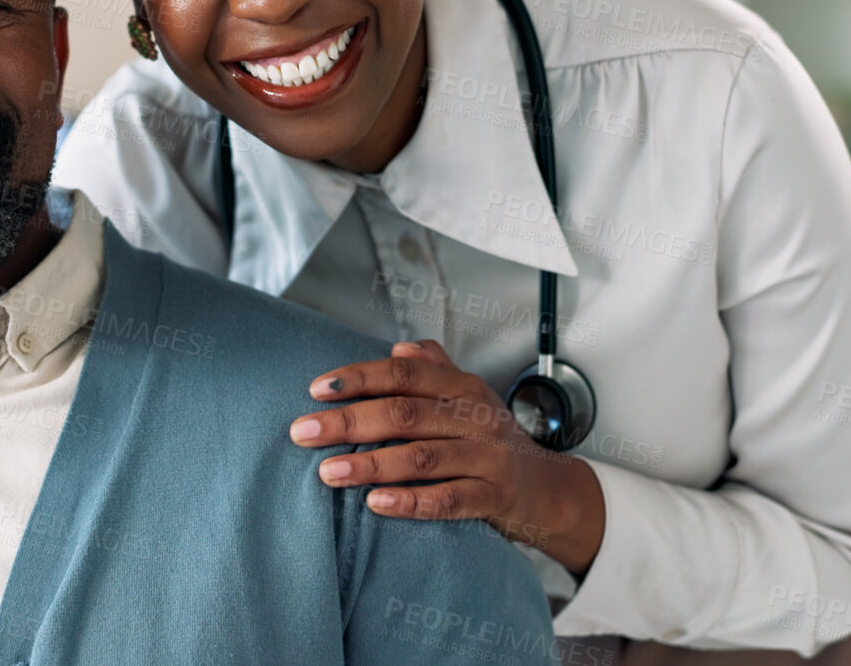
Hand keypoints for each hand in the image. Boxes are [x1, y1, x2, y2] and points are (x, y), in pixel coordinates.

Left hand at [288, 340, 605, 572]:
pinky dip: (410, 502)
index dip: (359, 378)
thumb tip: (399, 347)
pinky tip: (375, 504)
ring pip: (421, 457)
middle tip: (303, 433)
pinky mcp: (494, 497)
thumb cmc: (490, 439)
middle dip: (348, 422)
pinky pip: (448, 500)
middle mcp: (475, 418)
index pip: (404, 374)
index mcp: (462, 387)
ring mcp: (487, 458)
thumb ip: (434, 370)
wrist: (547, 487)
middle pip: (404, 414)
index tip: (316, 389)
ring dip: (370, 464)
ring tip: (328, 472)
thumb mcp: (467, 398)